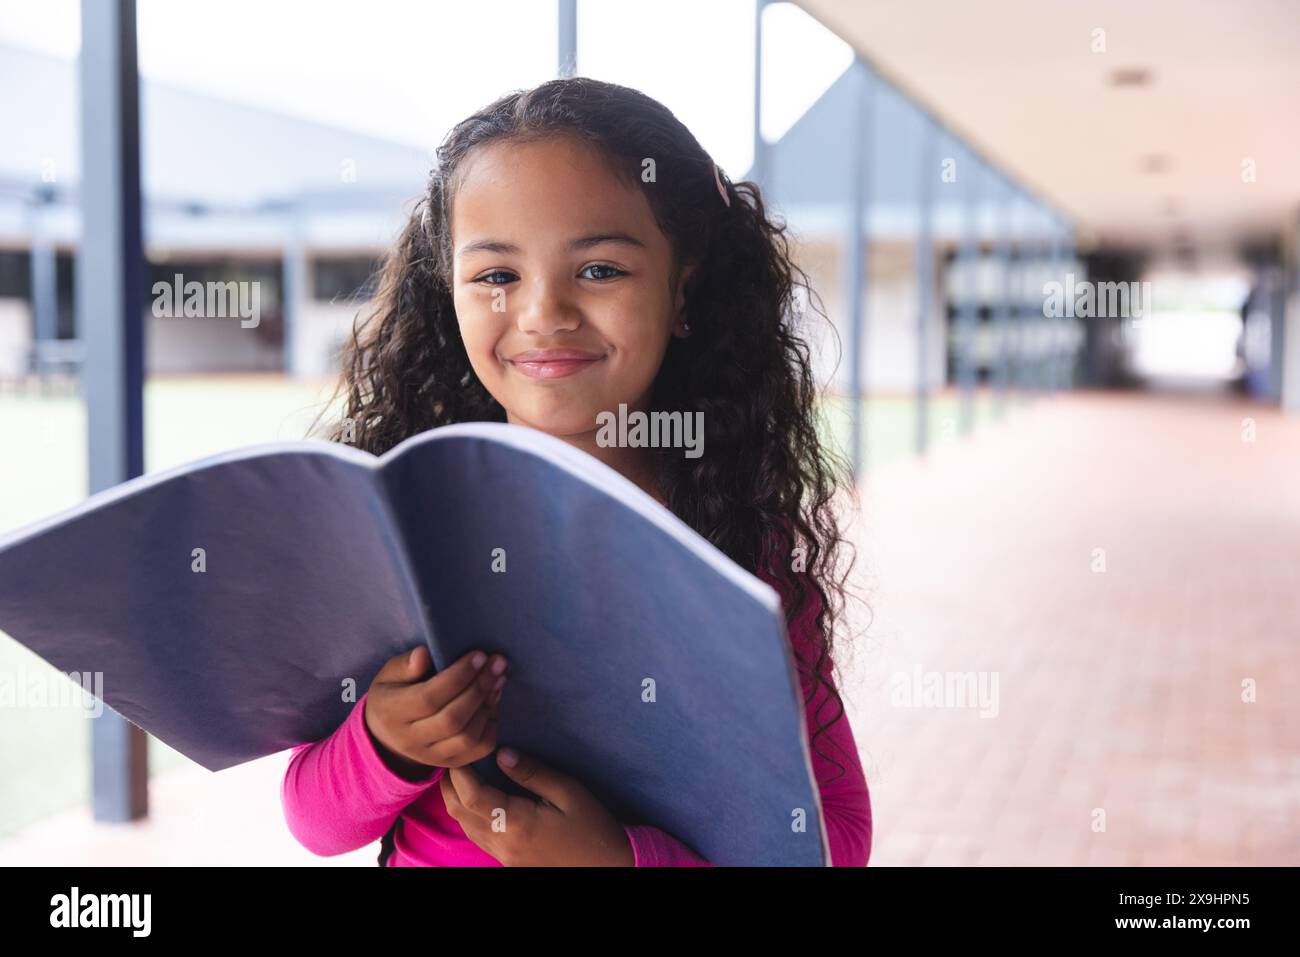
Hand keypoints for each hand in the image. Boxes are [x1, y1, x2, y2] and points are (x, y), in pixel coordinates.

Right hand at [363, 646, 507, 780]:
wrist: (387, 735)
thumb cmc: (393, 694)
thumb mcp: (389, 674)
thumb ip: (405, 664)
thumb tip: (425, 654)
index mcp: (391, 714)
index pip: (428, 698)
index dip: (458, 676)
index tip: (479, 655)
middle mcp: (410, 741)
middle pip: (452, 720)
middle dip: (480, 688)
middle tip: (497, 663)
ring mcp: (431, 756)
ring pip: (467, 737)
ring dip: (488, 705)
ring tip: (498, 679)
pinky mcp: (450, 762)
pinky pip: (479, 749)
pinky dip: (492, 724)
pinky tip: (494, 702)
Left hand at [441, 747, 635, 865]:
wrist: (607, 865)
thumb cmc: (592, 827)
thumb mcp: (569, 791)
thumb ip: (532, 772)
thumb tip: (501, 753)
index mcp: (517, 824)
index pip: (472, 795)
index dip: (461, 771)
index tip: (464, 749)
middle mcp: (503, 843)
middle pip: (458, 811)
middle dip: (450, 782)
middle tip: (458, 755)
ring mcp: (503, 855)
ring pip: (463, 824)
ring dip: (457, 797)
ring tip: (465, 771)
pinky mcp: (507, 860)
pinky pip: (476, 835)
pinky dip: (469, 812)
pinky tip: (480, 795)